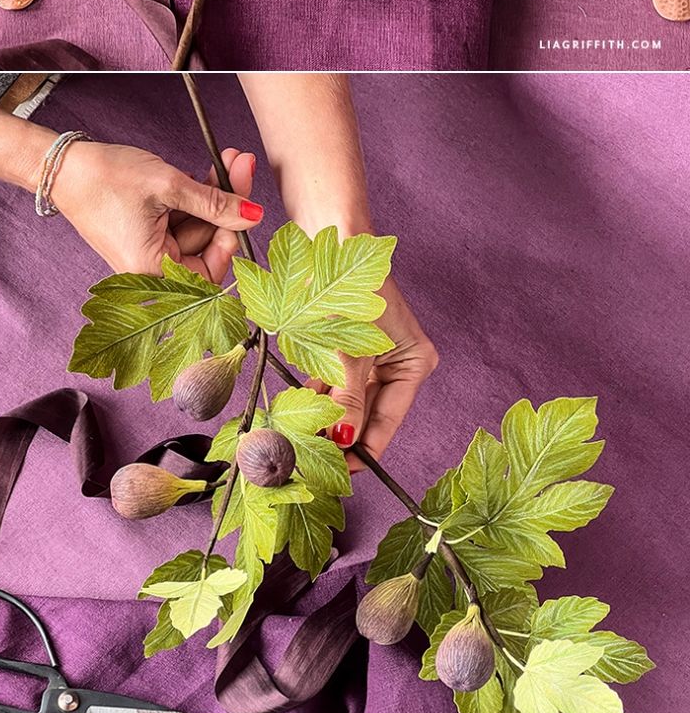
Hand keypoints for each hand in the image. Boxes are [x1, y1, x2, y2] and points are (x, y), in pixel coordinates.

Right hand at [49, 141, 263, 276]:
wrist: (63, 166)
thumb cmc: (104, 179)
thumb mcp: (169, 186)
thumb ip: (215, 203)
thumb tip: (254, 214)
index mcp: (152, 271)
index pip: (210, 270)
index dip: (230, 237)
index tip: (244, 204)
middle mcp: (150, 269)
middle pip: (205, 244)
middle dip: (226, 204)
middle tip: (240, 164)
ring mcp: (148, 250)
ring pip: (195, 228)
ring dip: (213, 194)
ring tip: (227, 159)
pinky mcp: (146, 233)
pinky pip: (179, 221)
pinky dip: (193, 198)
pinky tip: (205, 172)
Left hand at [312, 275, 437, 469]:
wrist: (330, 236)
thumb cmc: (351, 286)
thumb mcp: (349, 350)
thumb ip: (347, 398)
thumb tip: (344, 440)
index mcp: (414, 362)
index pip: (388, 420)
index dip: (365, 450)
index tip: (342, 475)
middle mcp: (396, 361)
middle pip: (367, 412)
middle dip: (341, 433)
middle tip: (313, 460)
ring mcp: (370, 354)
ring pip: (346, 398)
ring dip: (325, 415)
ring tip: (301, 438)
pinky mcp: (345, 345)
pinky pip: (332, 380)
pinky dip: (316, 393)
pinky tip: (297, 408)